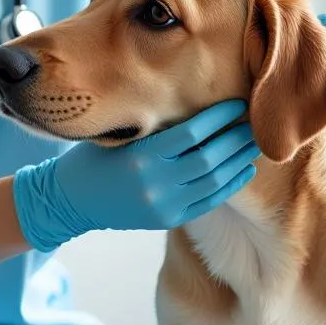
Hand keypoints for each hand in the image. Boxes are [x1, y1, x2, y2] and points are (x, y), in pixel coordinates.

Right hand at [13, 99, 259, 251]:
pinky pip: (207, 202)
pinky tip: (242, 169)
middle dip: (235, 139)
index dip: (218, 118)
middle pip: (209, 159)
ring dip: (237, 161)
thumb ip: (156, 128)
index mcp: (141, 157)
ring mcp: (163, 205)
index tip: (236, 104)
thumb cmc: (94, 158)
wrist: (71, 201)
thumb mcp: (119, 136)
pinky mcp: (167, 220)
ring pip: (213, 182)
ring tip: (253, 142)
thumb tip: (200, 108)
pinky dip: (229, 185)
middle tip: (254, 121)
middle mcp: (154, 184)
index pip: (191, 134)